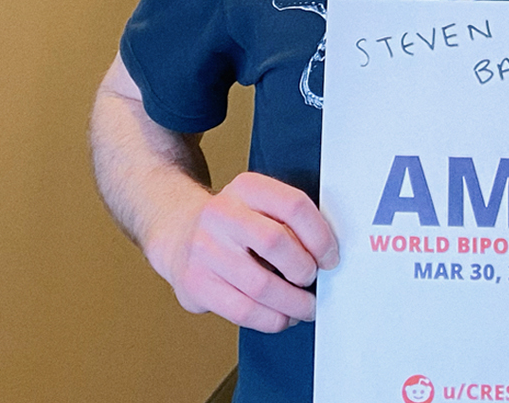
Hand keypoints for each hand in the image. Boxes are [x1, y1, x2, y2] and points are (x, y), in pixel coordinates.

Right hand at [144, 171, 339, 333]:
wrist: (179, 233)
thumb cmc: (234, 224)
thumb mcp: (259, 204)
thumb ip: (291, 221)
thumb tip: (328, 258)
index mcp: (246, 188)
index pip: (293, 206)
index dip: (320, 237)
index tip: (330, 258)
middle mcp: (221, 214)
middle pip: (277, 243)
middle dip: (304, 270)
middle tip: (312, 280)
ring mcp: (204, 249)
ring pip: (262, 286)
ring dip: (293, 303)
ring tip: (304, 306)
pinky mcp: (196, 283)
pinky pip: (244, 311)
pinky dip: (272, 319)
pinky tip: (281, 316)